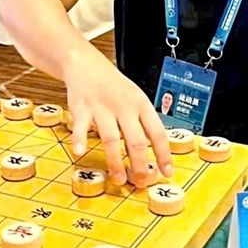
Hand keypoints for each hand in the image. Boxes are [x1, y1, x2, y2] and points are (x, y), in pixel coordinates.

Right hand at [65, 60, 172, 187]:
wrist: (88, 65)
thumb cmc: (115, 87)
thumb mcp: (135, 99)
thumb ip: (143, 123)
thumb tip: (156, 153)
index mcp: (141, 104)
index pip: (157, 132)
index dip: (163, 154)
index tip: (167, 173)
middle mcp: (124, 106)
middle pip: (136, 140)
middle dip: (140, 165)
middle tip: (141, 183)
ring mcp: (102, 107)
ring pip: (111, 138)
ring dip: (115, 162)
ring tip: (119, 179)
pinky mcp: (81, 108)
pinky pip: (81, 127)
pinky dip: (80, 140)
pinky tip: (80, 152)